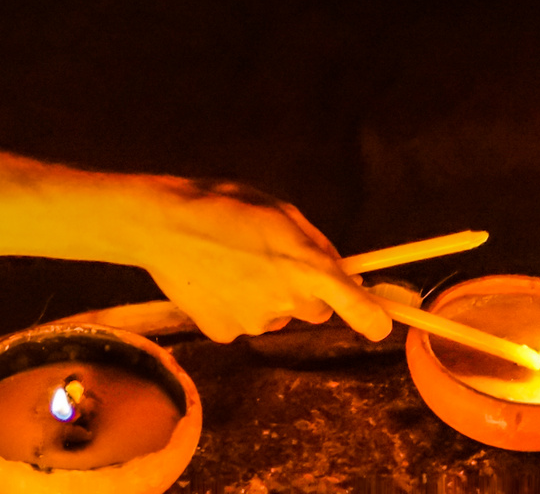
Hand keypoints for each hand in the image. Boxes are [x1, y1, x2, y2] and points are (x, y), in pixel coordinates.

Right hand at [139, 178, 391, 343]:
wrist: (160, 225)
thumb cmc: (222, 205)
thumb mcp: (280, 210)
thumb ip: (315, 242)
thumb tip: (341, 268)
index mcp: (308, 267)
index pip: (361, 312)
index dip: (374, 318)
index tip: (379, 320)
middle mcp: (287, 302)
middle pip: (315, 310)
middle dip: (302, 290)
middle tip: (270, 261)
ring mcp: (255, 322)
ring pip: (276, 315)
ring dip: (264, 296)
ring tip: (231, 264)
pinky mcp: (225, 332)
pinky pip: (242, 322)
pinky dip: (233, 306)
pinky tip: (213, 279)